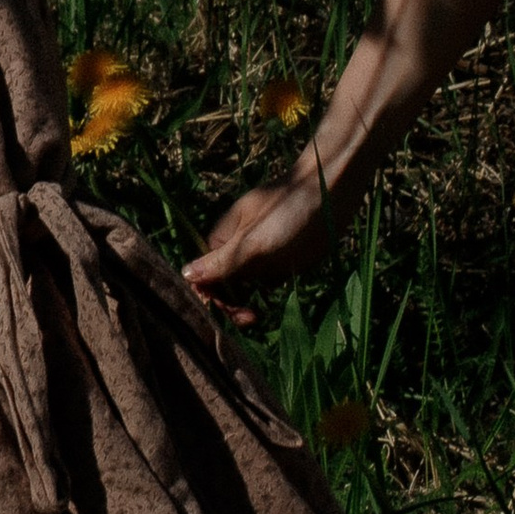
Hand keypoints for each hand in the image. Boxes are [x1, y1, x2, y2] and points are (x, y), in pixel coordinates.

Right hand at [184, 165, 338, 315]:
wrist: (330, 195)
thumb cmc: (286, 213)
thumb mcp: (251, 241)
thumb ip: (220, 262)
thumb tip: (184, 275)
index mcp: (222, 240)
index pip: (206, 277)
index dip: (213, 298)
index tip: (230, 313)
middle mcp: (237, 249)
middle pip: (224, 286)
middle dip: (232, 305)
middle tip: (252, 318)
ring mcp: (259, 256)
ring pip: (245, 288)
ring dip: (248, 303)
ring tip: (258, 317)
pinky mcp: (281, 261)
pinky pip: (267, 283)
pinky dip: (267, 294)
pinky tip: (273, 300)